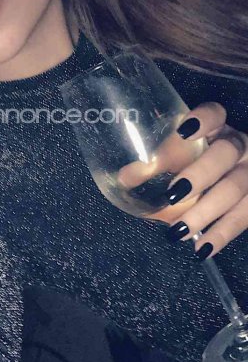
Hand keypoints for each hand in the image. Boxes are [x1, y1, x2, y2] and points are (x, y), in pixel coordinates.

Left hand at [163, 102, 247, 259]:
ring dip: (207, 211)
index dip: (203, 119)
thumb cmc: (200, 162)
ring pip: (236, 188)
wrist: (234, 177)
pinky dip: (221, 234)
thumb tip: (125, 177)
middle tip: (172, 194)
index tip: (182, 130)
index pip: (216, 114)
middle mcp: (240, 147)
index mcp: (219, 128)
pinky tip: (201, 248)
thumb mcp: (183, 156)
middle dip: (200, 174)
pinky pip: (244, 217)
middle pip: (227, 153)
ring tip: (178, 229)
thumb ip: (156, 163)